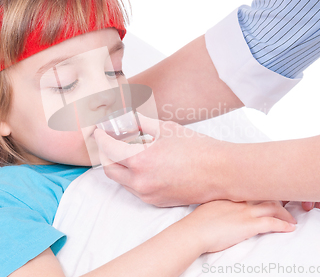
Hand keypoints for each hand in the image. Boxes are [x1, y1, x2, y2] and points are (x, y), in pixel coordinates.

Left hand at [94, 113, 225, 206]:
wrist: (220, 172)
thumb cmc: (196, 148)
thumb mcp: (165, 128)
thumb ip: (141, 123)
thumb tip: (125, 118)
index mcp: (141, 160)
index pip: (108, 149)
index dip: (101, 138)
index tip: (99, 131)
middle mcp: (140, 181)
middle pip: (109, 168)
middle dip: (106, 154)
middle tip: (110, 141)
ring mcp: (147, 194)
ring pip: (122, 180)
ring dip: (120, 166)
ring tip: (129, 151)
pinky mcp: (156, 202)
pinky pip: (135, 189)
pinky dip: (133, 176)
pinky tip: (144, 164)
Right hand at [181, 200, 296, 253]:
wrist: (193, 232)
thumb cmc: (196, 224)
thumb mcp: (207, 208)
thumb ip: (218, 206)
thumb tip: (219, 211)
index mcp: (230, 196)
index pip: (253, 189)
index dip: (264, 191)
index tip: (272, 192)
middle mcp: (240, 201)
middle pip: (266, 195)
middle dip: (279, 200)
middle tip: (288, 204)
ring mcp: (245, 212)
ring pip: (273, 207)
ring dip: (285, 214)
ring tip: (292, 219)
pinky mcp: (249, 226)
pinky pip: (272, 223)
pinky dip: (283, 225)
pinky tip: (290, 228)